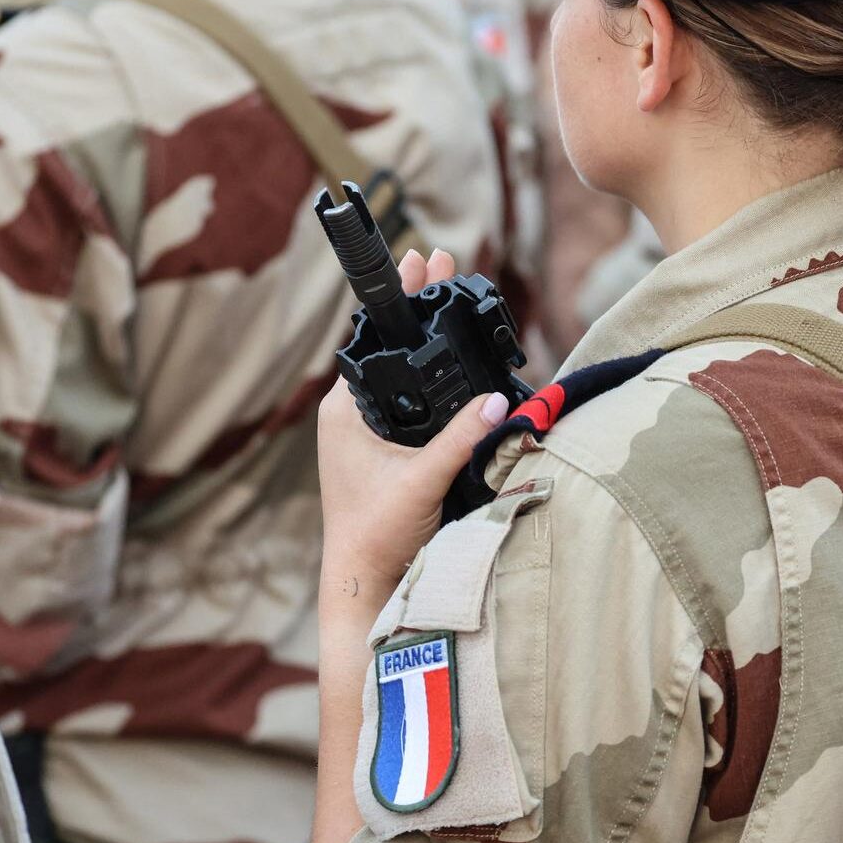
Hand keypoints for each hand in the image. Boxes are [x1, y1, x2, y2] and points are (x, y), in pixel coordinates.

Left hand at [316, 249, 511, 603]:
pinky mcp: (383, 452)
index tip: (424, 259)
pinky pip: (408, 402)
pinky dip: (429, 379)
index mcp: (344, 410)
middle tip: (444, 264)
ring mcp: (365, 434)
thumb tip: (498, 398)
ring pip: (400, 375)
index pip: (375, 338)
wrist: (363, 583)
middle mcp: (350, 415)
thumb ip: (461, 437)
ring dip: (425, 342)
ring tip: (448, 301)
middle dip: (418, 309)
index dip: (402, 298)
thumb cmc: (374, 534)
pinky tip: (452, 367)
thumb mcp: (422, 480)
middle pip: (390, 349)